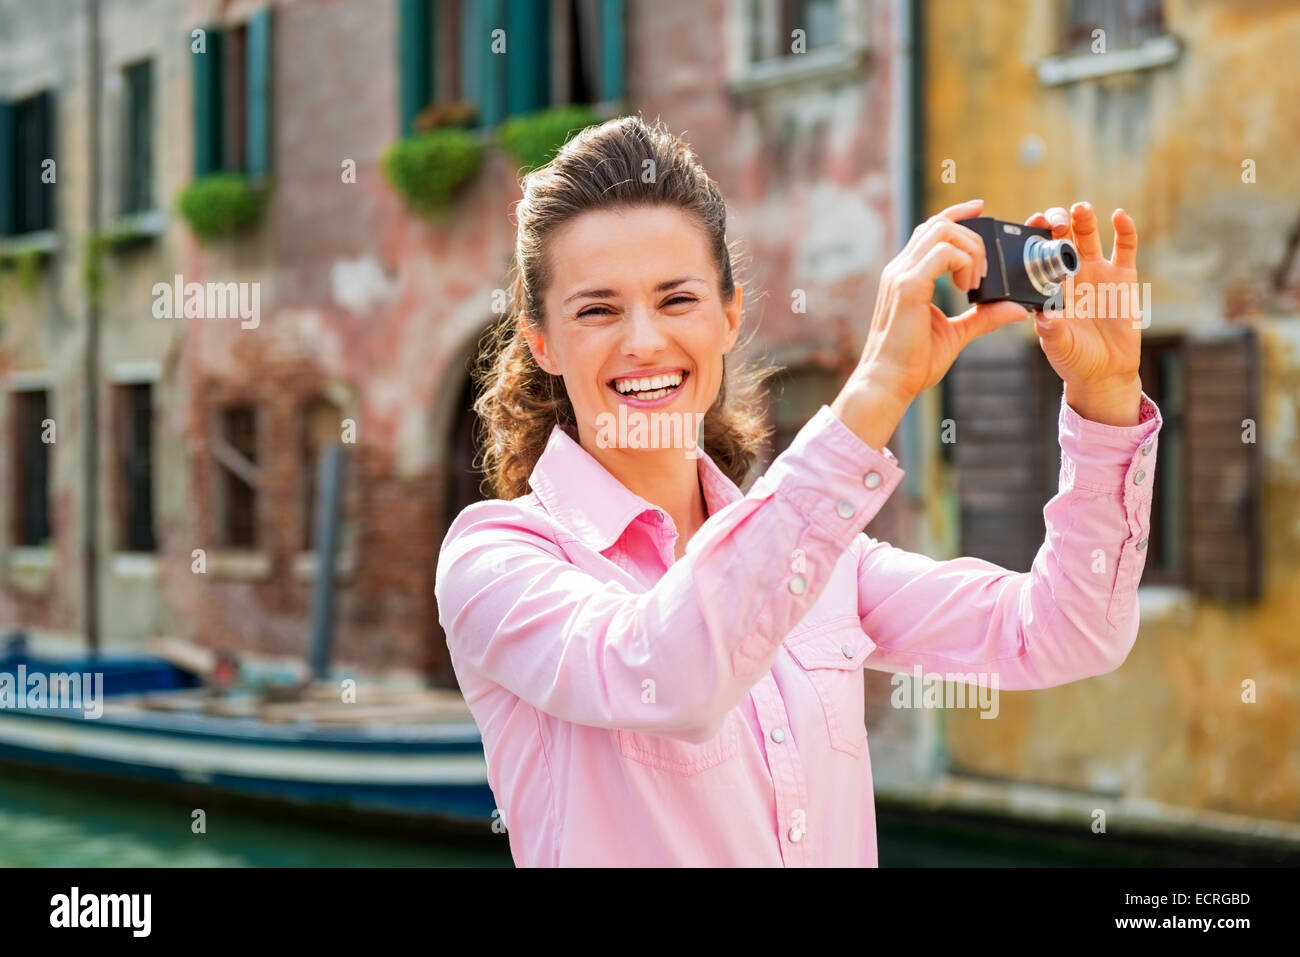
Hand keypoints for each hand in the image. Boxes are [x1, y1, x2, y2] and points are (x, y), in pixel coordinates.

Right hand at [852, 199, 1031, 404]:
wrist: (889, 383)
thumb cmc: (914, 363)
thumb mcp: (957, 334)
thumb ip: (984, 317)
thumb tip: (1016, 308)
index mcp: (906, 275)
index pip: (930, 229)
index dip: (957, 213)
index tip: (980, 209)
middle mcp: (900, 269)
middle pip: (938, 225)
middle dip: (972, 236)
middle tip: (985, 272)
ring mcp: (901, 275)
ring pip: (941, 232)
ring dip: (970, 250)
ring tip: (975, 282)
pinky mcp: (908, 287)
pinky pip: (942, 254)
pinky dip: (963, 263)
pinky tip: (968, 287)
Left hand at [1027, 203, 1141, 400]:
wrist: (1104, 372)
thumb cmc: (1073, 358)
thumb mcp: (1058, 345)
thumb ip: (1051, 329)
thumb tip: (1044, 315)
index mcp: (1049, 285)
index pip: (1038, 252)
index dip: (1035, 234)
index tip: (1033, 223)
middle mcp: (1071, 273)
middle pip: (1062, 237)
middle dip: (1058, 223)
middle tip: (1056, 221)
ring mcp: (1097, 272)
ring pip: (1089, 236)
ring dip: (1084, 220)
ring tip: (1080, 209)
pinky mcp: (1123, 277)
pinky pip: (1124, 248)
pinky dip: (1124, 230)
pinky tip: (1119, 216)